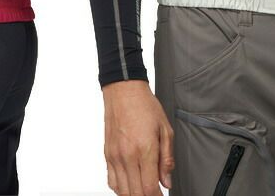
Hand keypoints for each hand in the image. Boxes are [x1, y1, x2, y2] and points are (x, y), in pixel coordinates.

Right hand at [102, 80, 173, 195]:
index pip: (150, 188)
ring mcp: (115, 156)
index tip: (162, 195)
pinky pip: (111, 181)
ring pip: (122, 191)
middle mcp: (127, 155)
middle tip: (155, 192)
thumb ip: (167, 157)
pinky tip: (130, 183)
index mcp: (145, 149)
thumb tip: (167, 180)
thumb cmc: (145, 106)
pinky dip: (120, 189)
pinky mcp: (107, 154)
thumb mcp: (165, 128)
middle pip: (136, 193)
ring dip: (134, 194)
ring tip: (143, 188)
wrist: (123, 91)